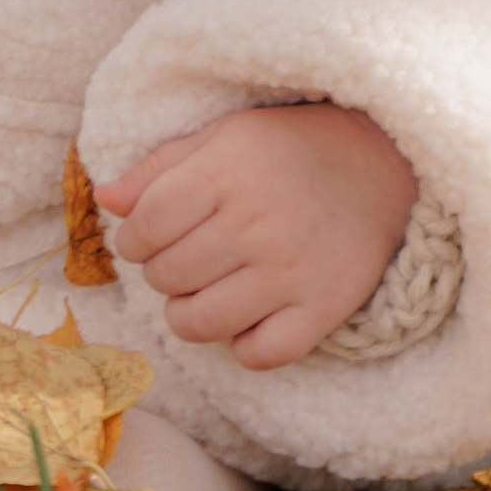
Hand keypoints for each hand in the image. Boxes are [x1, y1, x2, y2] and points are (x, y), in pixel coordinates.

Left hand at [94, 101, 415, 368]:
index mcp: (229, 170)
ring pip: (201, 323)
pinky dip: (243, 346)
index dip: (132, 239)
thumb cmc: (291, 149)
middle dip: (160, 273)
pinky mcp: (323, 308)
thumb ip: (162, 165)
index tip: (145, 238)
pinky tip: (247, 318)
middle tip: (182, 260)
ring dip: (187, 315)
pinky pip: (260, 354)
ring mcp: (292, 271)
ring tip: (201, 293)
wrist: (385, 164)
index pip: (144, 226)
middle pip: (167, 275)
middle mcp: (258, 223)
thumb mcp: (225, 136)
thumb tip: (105, 197)